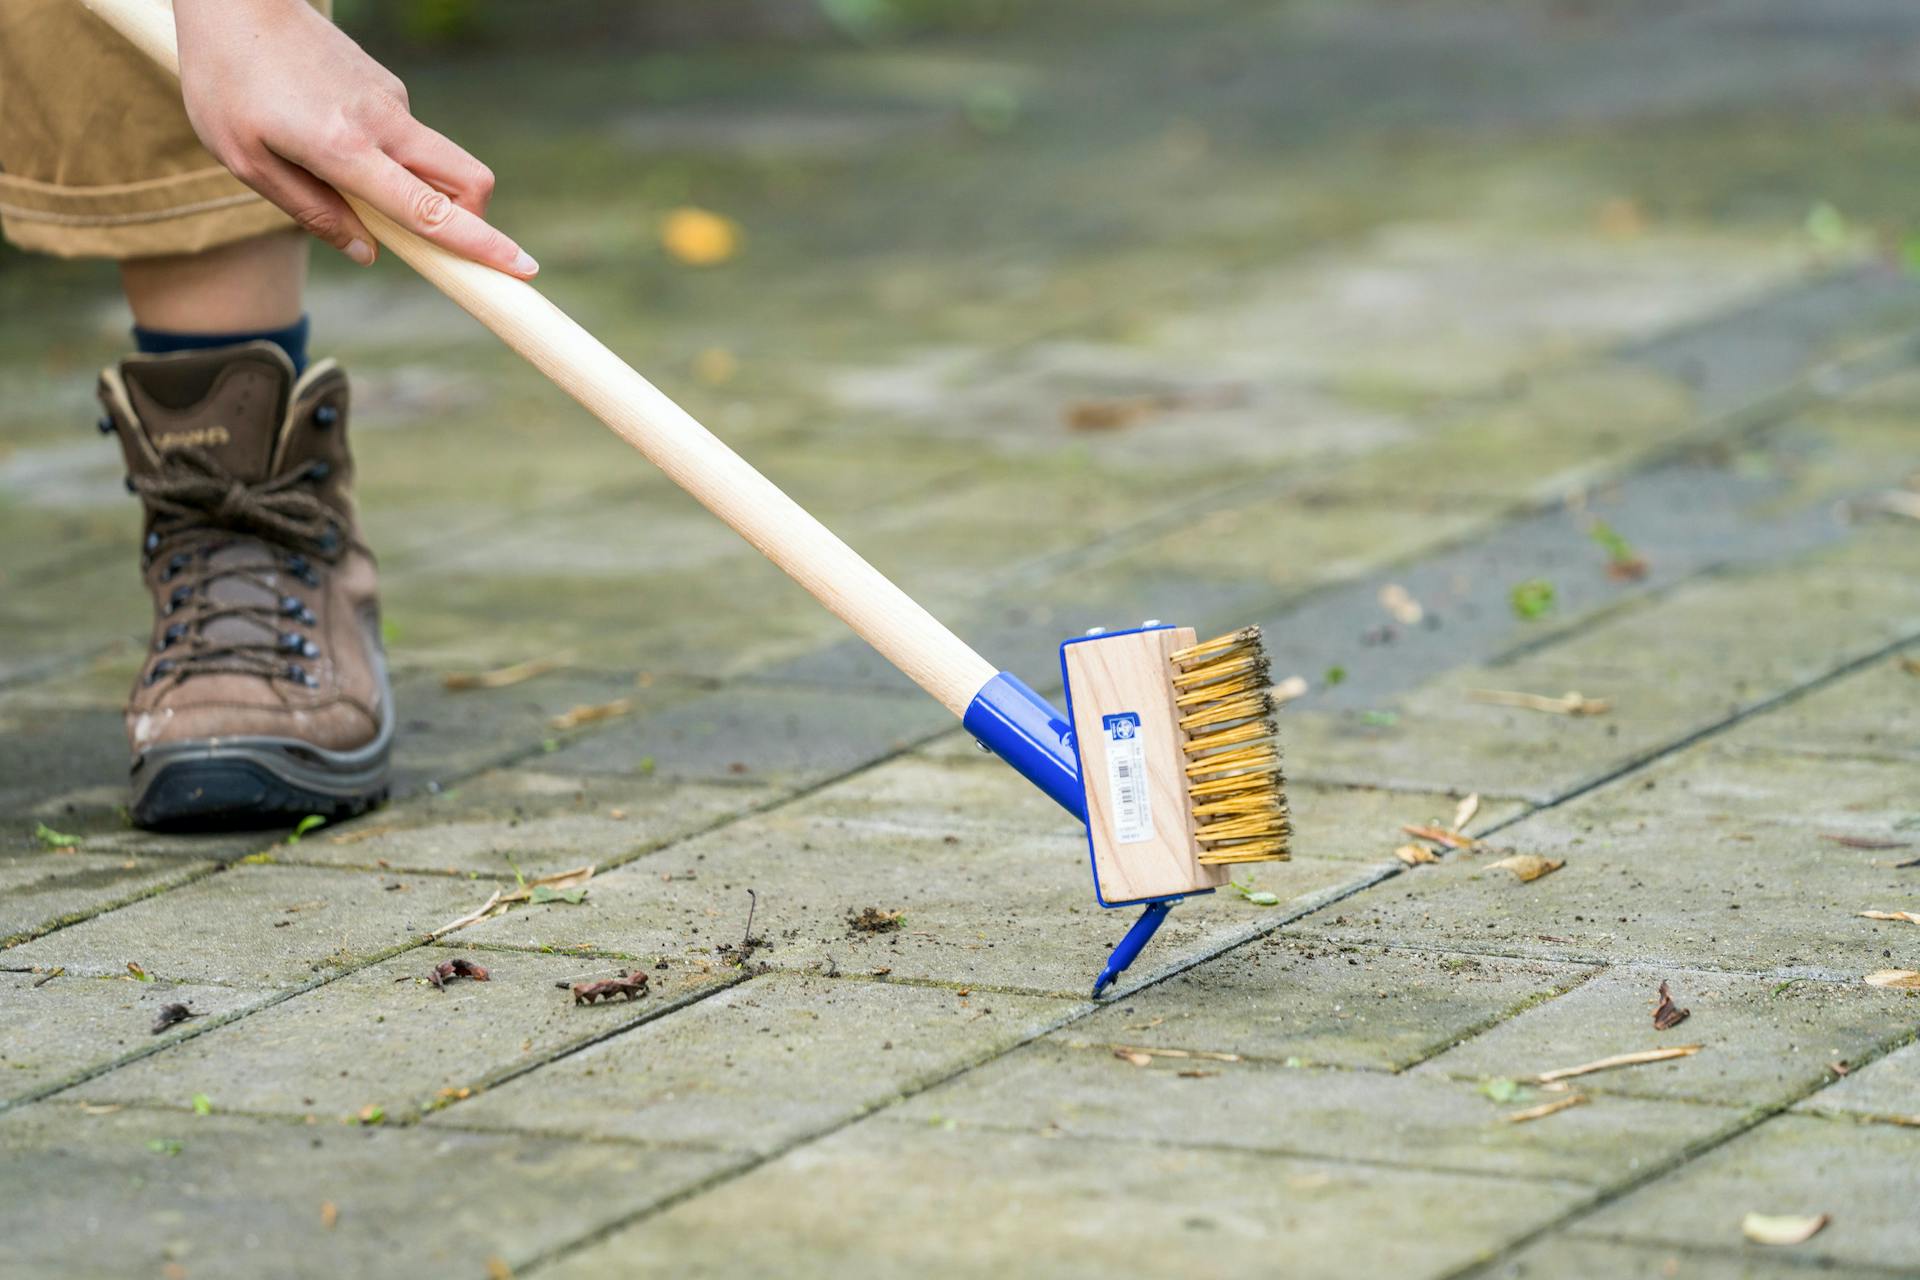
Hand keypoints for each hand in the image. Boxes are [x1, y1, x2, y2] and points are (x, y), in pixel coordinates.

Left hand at [174, 0, 535, 276]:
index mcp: (345, 148)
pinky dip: (387, 159)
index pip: (429, 209)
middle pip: (467, 180)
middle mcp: (382, 123)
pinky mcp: (387, 86)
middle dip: (474, 221)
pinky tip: (324, 136)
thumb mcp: (245, 161)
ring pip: (433, 163)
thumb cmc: (225, 78)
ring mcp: (391, 100)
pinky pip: (404, 139)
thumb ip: (310, 212)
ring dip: (413, 189)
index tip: (522, 268)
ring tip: (332, 174)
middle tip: (440, 242)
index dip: (479, 244)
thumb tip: (368, 253)